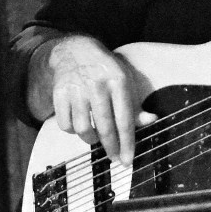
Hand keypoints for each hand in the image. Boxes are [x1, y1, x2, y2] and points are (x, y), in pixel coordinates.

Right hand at [47, 35, 155, 165]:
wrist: (77, 51)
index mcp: (119, 81)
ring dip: (91, 139)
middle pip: (104, 126)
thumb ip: (136, 105)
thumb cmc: (106, 71)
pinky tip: (80, 126)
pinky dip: (72, 131)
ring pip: (83, 129)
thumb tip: (151, 120)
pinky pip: (65, 124)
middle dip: (111, 148)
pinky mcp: (59, 94)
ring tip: (96, 137)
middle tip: (115, 159)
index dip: (127, 142)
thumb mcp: (126, 81)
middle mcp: (97, 85)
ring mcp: (76, 90)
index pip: (125, 118)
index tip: (127, 160)